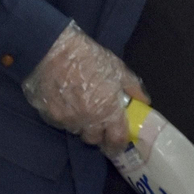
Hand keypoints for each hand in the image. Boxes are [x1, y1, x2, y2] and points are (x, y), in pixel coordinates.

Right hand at [22, 21, 147, 153]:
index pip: (117, 140)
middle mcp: (89, 120)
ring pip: (77, 131)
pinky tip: (65, 102)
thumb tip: (143, 101)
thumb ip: (132, 87)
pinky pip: (62, 123)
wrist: (53, 49)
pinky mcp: (51, 116)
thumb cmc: (88, 57)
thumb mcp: (116, 68)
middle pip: (94, 139)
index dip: (118, 145)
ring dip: (81, 124)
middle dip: (97, 133)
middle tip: (97, 121)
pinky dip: (66, 117)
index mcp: (108, 110)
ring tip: (79, 108)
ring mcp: (68, 120)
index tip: (118, 143)